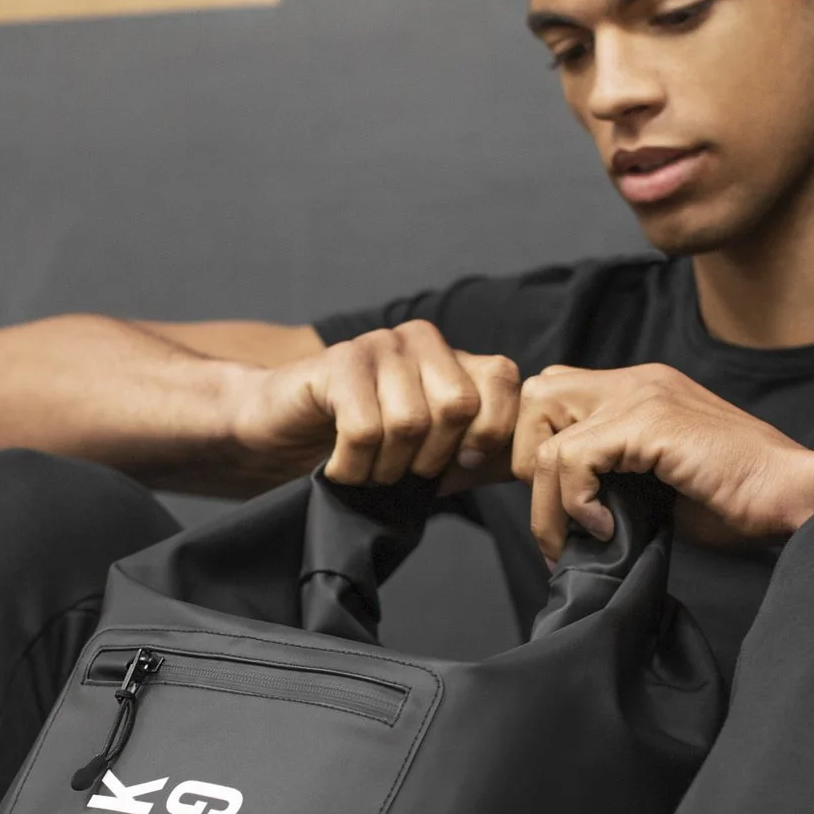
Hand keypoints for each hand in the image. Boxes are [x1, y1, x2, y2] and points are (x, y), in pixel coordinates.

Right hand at [230, 320, 519, 489]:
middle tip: (402, 472)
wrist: (280, 434)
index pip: (504, 378)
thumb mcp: (432, 451)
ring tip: (369, 470)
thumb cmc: (362, 447)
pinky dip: (353, 466)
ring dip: (387, 468)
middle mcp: (420, 340)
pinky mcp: (338, 362)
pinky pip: (365, 429)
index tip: (461, 467)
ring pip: (410, 422)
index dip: (490, 433)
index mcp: (453, 356)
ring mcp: (378, 345)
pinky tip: (341, 467)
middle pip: (459, 406)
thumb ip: (480, 450)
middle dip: (432, 459)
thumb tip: (533, 463)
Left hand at [512, 363, 813, 560]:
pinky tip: (609, 527)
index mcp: (640, 390)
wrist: (792, 495)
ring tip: (583, 536)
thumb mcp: (658, 481)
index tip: (560, 511)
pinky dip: (577, 502)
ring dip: (551, 501)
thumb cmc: (737, 499)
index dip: (543, 452)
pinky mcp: (651, 422)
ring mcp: (644, 396)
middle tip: (562, 518)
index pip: (554, 396)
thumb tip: (560, 511)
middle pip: (537, 396)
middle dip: (534, 464)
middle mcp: (638, 381)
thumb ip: (611, 476)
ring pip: (546, 434)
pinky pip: (572, 456)